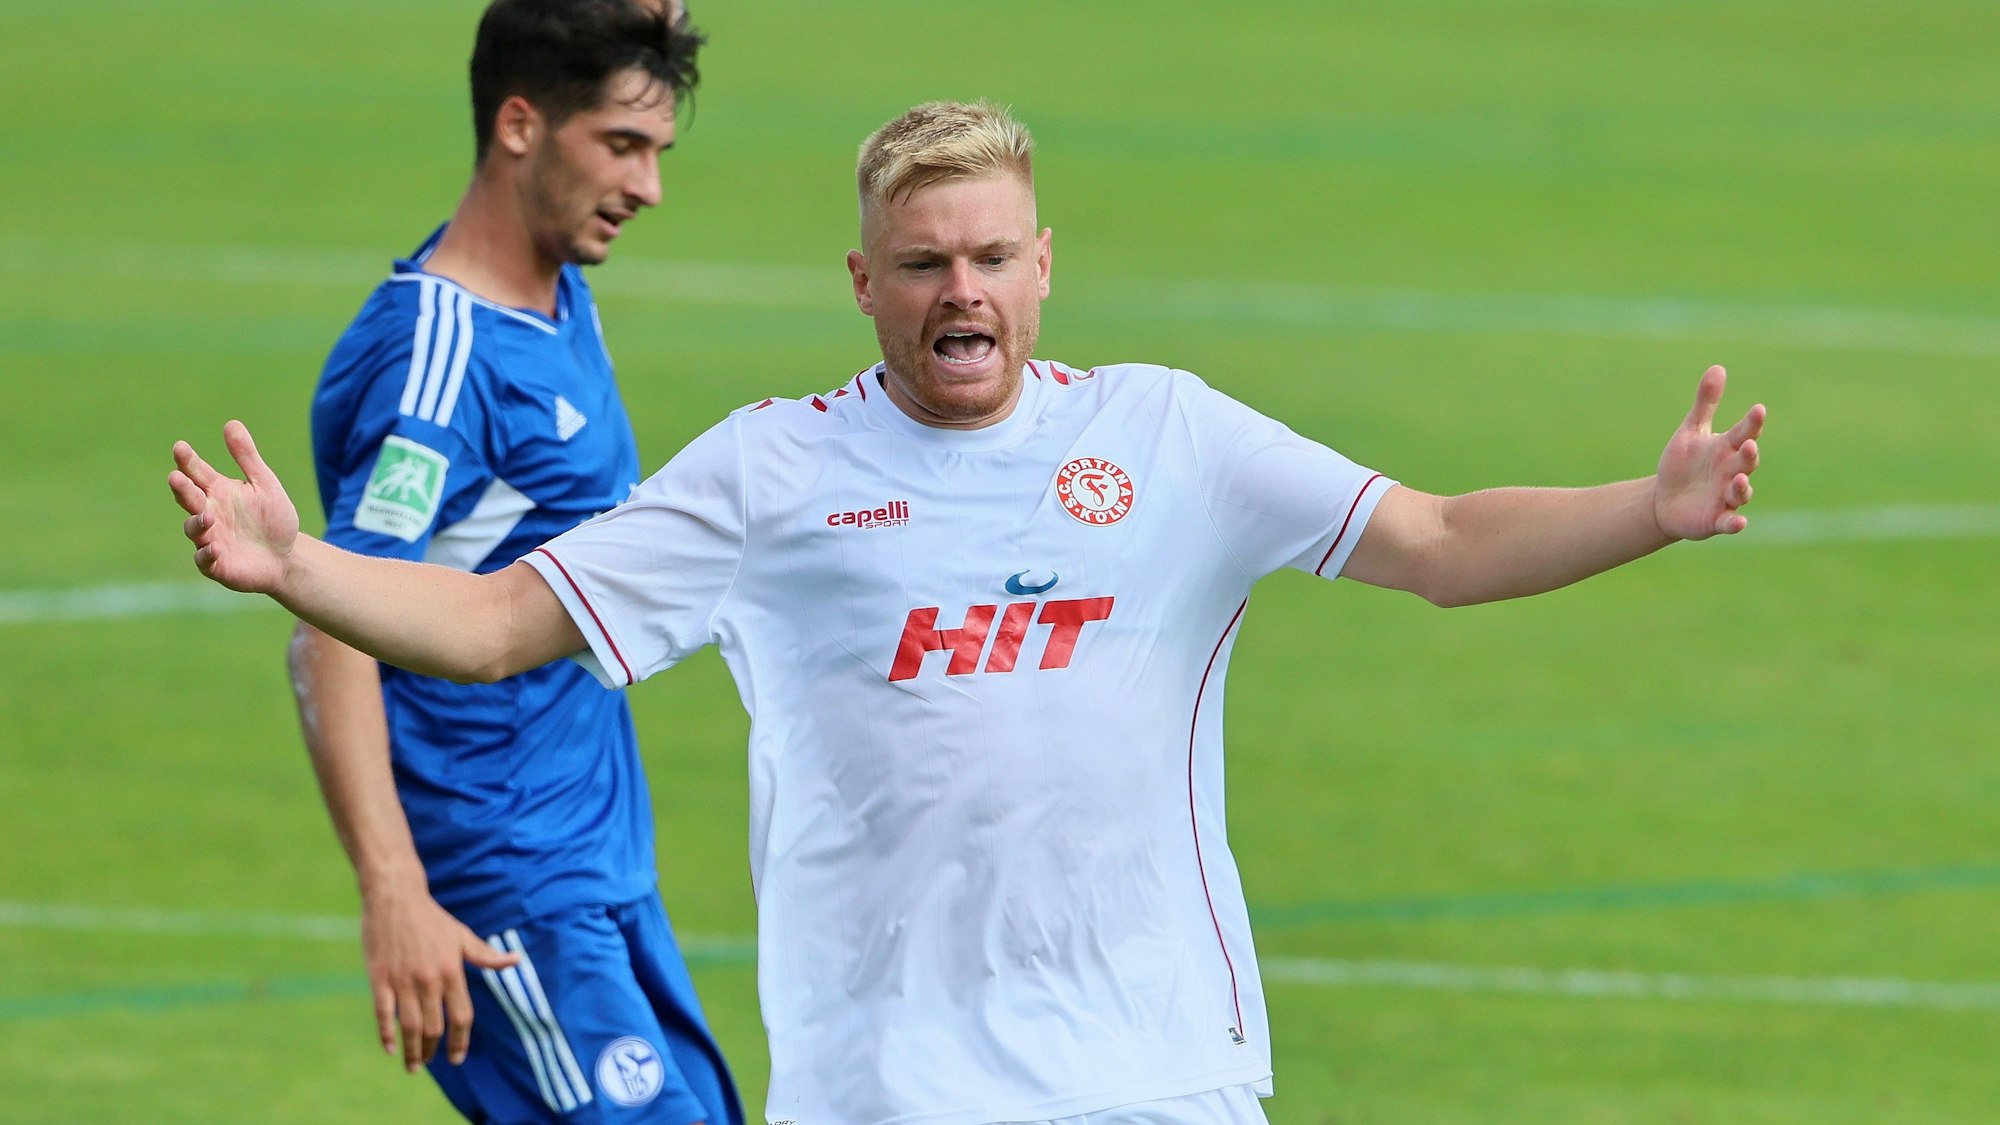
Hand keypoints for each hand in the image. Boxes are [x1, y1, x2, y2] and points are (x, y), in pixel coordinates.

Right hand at [168, 421, 300, 592]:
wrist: (287, 556)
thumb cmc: (273, 519)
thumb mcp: (265, 485)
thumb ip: (247, 457)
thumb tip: (231, 423)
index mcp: (218, 491)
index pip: (197, 472)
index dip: (188, 461)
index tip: (180, 447)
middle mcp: (208, 513)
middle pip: (188, 498)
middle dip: (181, 488)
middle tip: (175, 477)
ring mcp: (209, 538)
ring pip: (193, 528)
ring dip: (196, 522)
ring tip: (206, 515)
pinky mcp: (216, 564)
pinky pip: (204, 559)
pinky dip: (207, 553)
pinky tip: (214, 547)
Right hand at [362, 881, 520, 1071]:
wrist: (396, 897)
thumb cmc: (432, 919)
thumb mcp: (463, 936)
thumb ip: (486, 956)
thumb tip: (516, 961)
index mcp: (452, 971)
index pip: (461, 1017)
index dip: (460, 1042)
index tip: (457, 1058)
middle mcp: (429, 979)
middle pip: (434, 1027)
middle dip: (434, 1050)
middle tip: (431, 1062)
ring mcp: (403, 980)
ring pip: (409, 1026)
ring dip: (412, 1051)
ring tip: (414, 1065)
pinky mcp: (379, 978)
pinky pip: (383, 1014)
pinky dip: (386, 1035)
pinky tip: (390, 1049)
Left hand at [1653, 366, 1765, 540]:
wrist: (1664, 499)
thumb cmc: (1683, 463)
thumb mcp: (1691, 431)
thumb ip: (1706, 403)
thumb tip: (1718, 367)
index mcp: (1728, 449)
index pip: (1745, 433)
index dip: (1752, 423)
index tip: (1758, 409)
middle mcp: (1732, 472)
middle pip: (1747, 463)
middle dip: (1749, 455)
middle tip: (1748, 445)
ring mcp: (1726, 497)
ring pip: (1741, 492)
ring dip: (1742, 488)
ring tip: (1739, 480)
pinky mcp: (1716, 520)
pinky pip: (1729, 523)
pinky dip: (1735, 524)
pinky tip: (1739, 523)